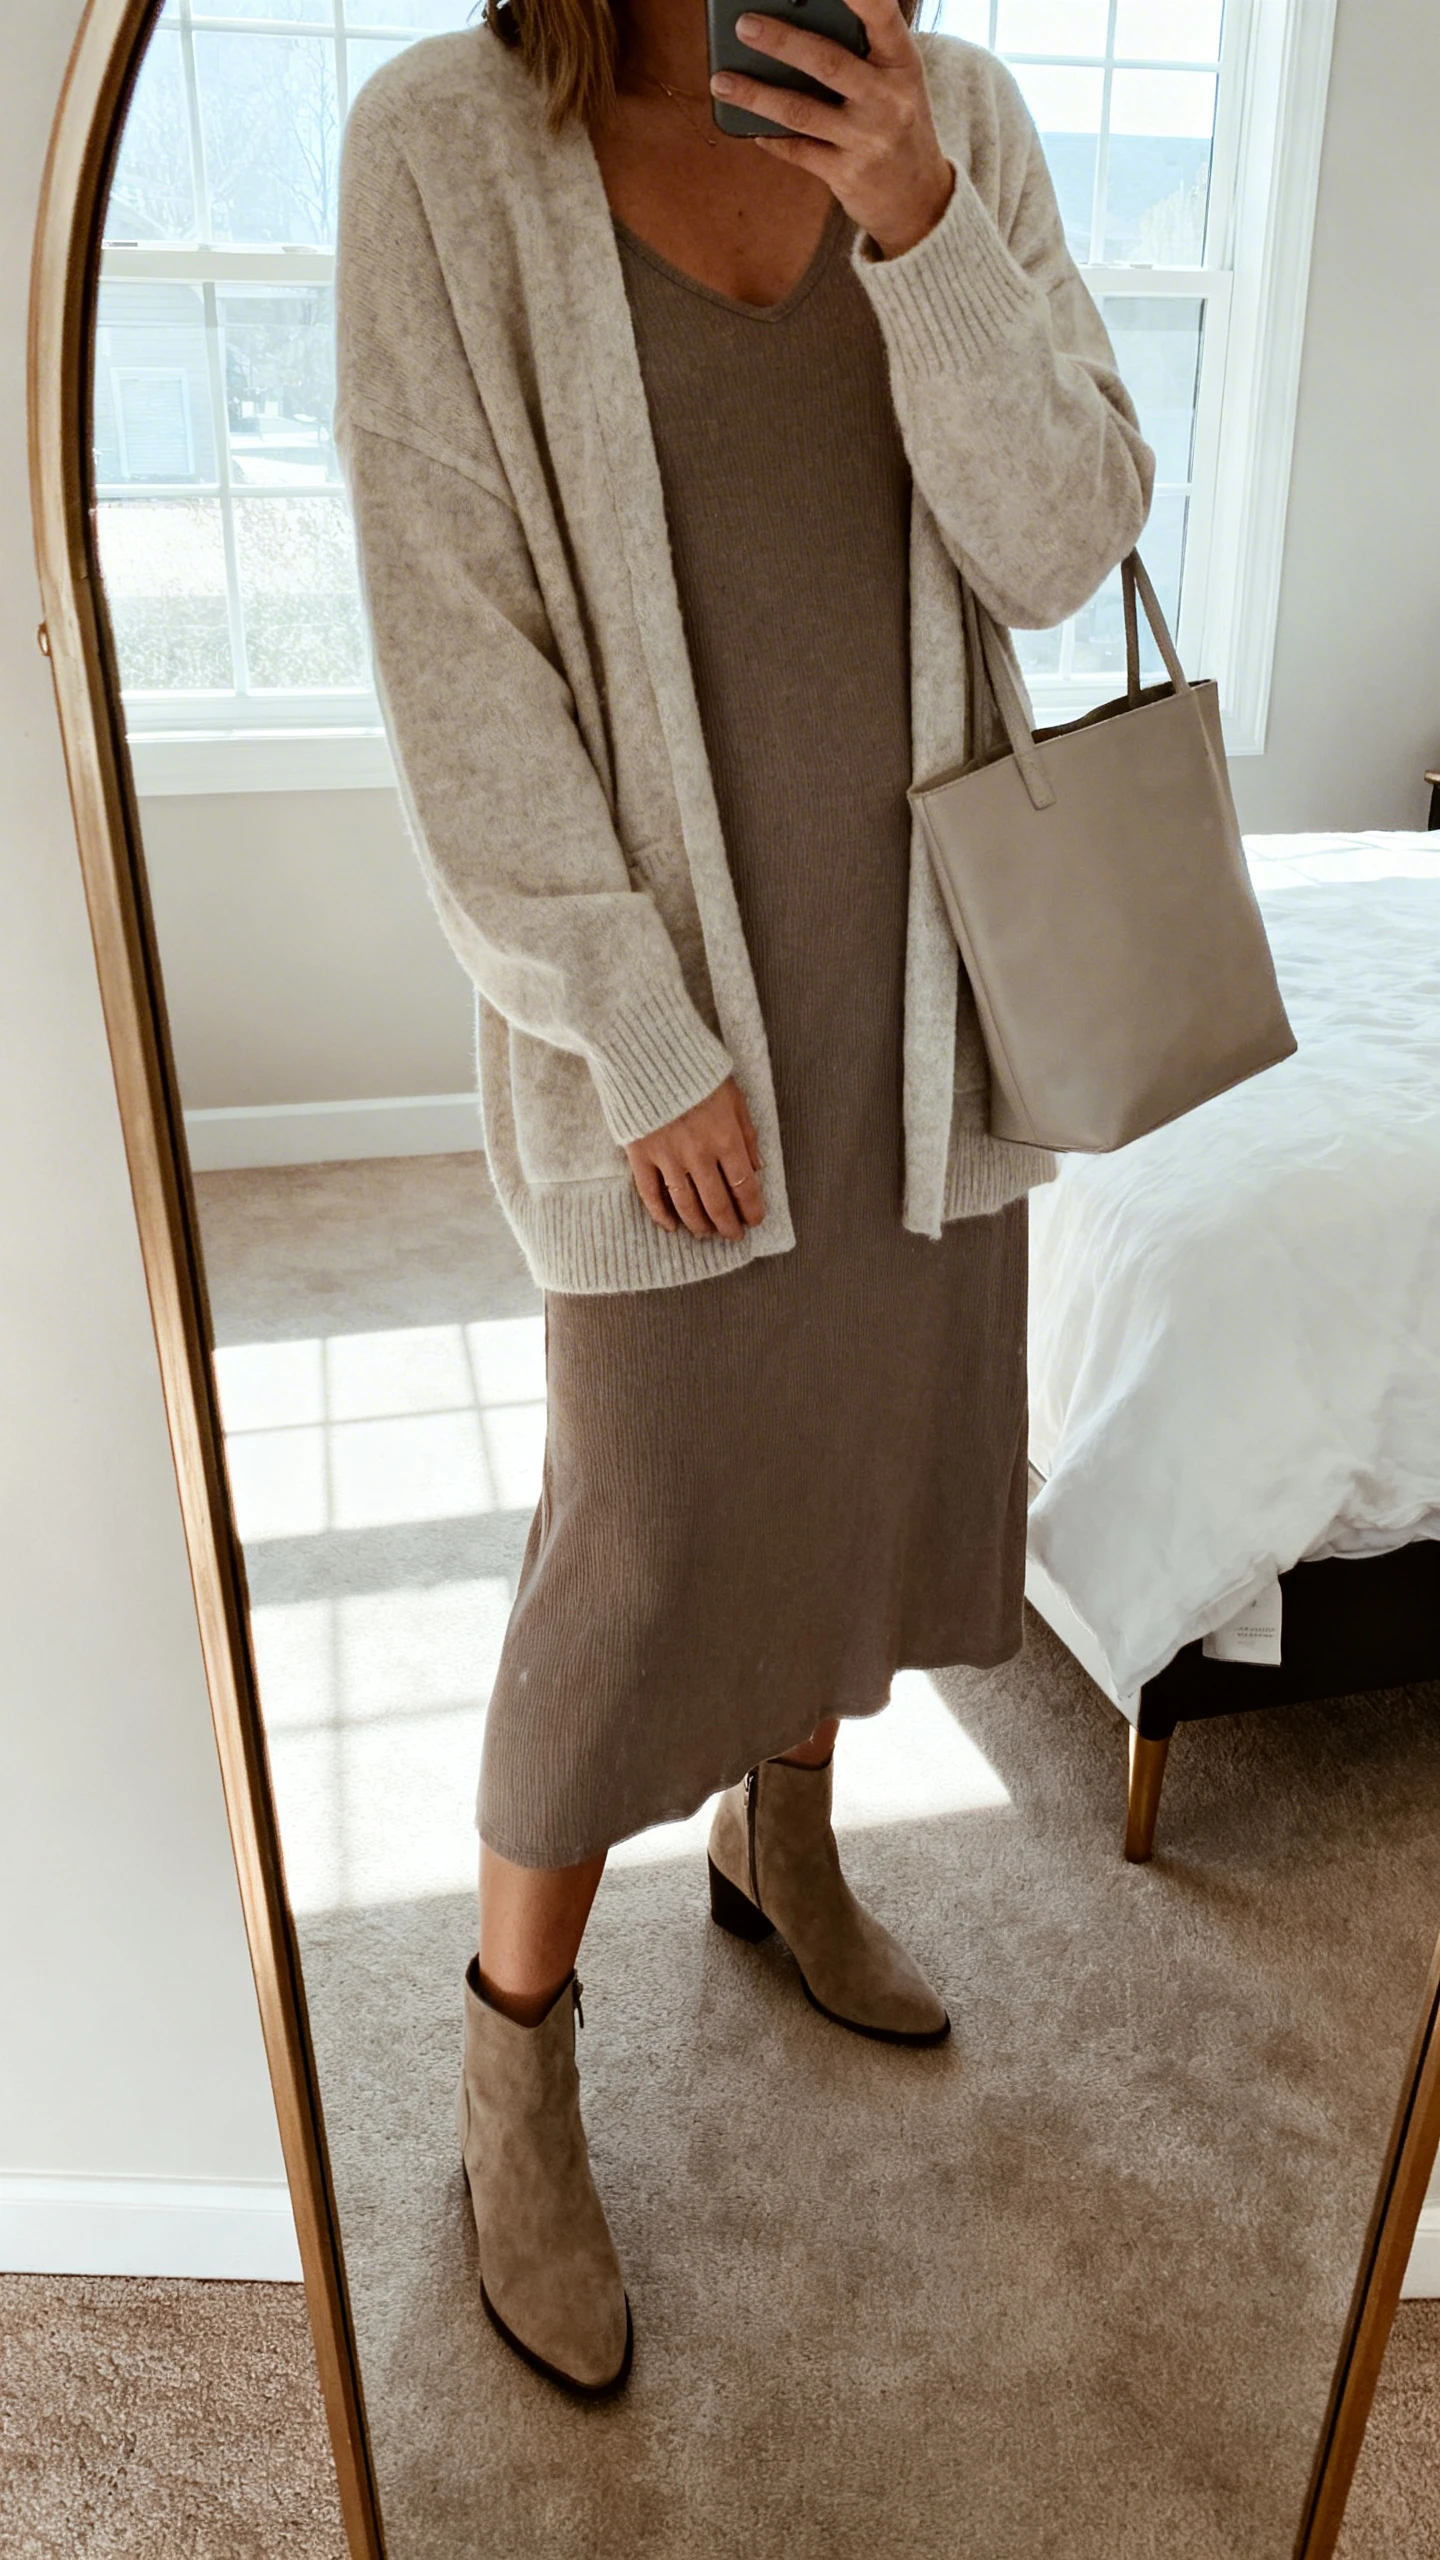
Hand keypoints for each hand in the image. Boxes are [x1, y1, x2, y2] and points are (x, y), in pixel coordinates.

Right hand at [624, 1075, 766, 1240]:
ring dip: (699, 1224)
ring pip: (686, 1204)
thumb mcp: (734, 1095)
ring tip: (706, 1233)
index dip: (752, 1209)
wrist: (648, 1052)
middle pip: (717, 1203)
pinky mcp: (641, 1154)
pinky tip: (671, 1226)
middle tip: (733, 1236)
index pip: (745, 1187)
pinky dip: (661, 1214)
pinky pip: (651, 1193)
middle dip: (728, 1225)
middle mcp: (699, 1154)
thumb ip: (747, 1133)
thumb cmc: (695, 1070)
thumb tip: (757, 1167)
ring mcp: (668, 1157)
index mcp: (726, 1138)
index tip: (755, 1220)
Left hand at [710, 0, 954, 260]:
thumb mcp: (896, 80)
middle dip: (781, 42)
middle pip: (827, 63)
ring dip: (756, 95)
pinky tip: (748, 125)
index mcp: (902, 63)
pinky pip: (798, 150)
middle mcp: (888, 99)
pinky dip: (770, 136)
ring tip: (721, 81)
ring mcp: (867, 140)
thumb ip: (862, 51)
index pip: (882, 16)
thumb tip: (794, 22)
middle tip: (744, 25)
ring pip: (801, 111)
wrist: (920, 198)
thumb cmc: (897, 122)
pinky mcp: (846, 175)